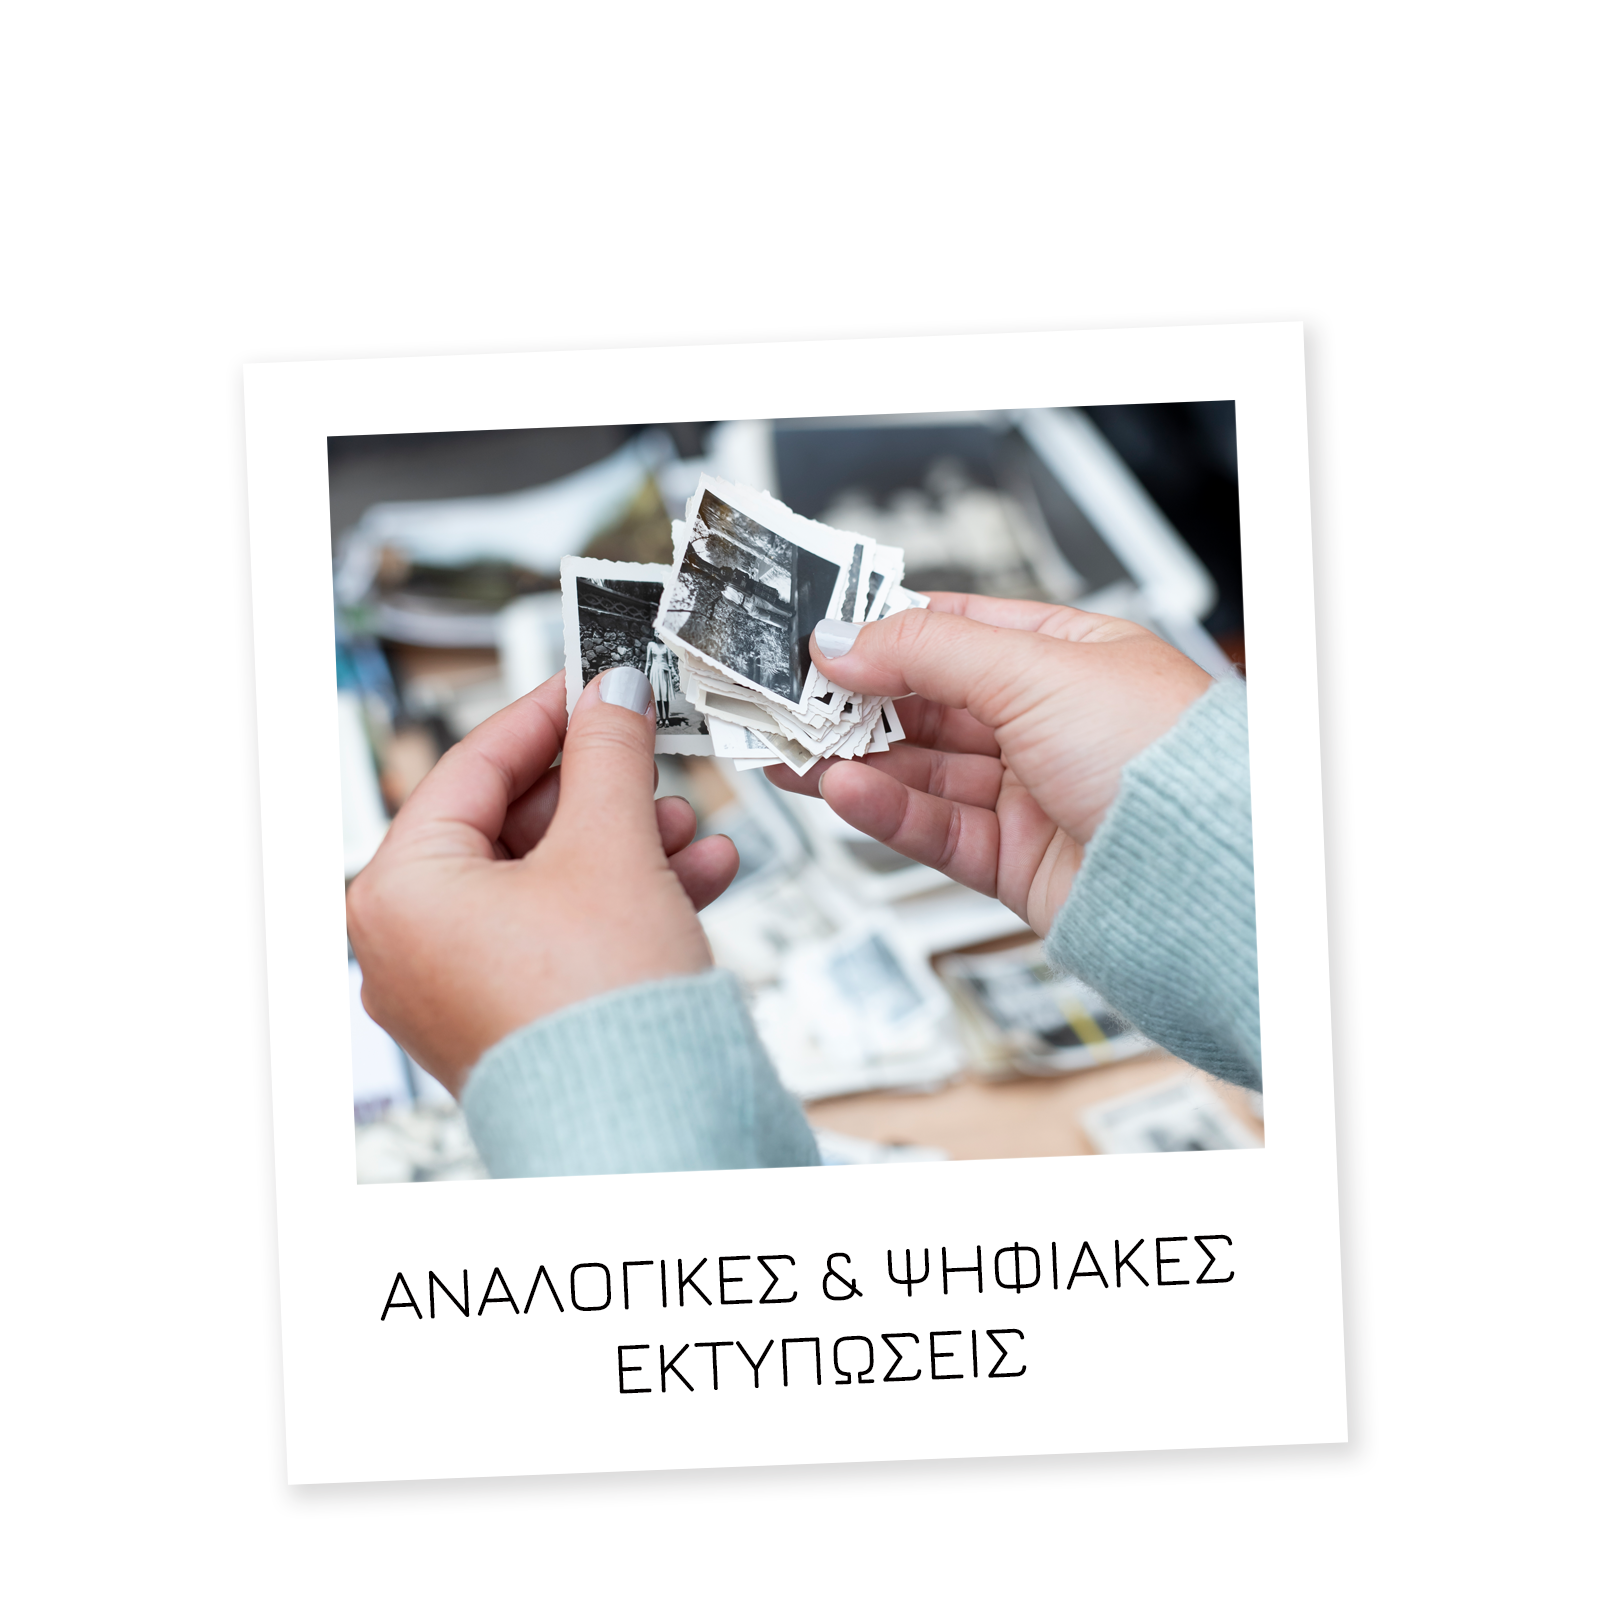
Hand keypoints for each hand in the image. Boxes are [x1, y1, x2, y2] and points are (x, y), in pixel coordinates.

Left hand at [347, 668, 738, 1096]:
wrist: (648, 1133)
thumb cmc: (598, 1015)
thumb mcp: (612, 846)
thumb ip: (609, 754)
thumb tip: (611, 693)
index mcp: (400, 892)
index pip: (471, 766)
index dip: (544, 714)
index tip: (592, 681)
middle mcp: (414, 945)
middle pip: (514, 825)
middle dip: (600, 790)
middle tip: (648, 752)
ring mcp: (462, 988)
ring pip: (548, 880)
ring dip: (628, 842)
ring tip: (688, 824)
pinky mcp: (515, 1017)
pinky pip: (564, 932)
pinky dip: (624, 898)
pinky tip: (697, 876)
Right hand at [767, 595, 1212, 934]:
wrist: (1200, 873)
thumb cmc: (1160, 755)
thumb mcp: (1032, 670)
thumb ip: (925, 652)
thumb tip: (844, 640)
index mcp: (1064, 656)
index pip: (952, 628)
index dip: (880, 632)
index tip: (815, 637)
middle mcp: (1046, 721)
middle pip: (925, 704)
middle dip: (851, 703)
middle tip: (783, 699)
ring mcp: (1028, 791)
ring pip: (918, 771)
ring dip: (853, 761)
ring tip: (793, 751)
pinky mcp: (1013, 857)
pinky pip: (932, 829)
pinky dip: (883, 811)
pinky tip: (843, 791)